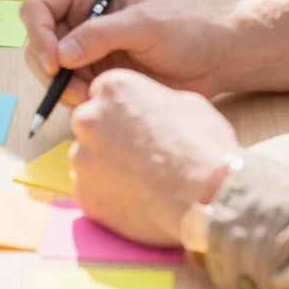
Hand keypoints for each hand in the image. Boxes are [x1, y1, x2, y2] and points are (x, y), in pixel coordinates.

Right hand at [22, 0, 223, 107]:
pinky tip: (102, 100)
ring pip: (49, 72)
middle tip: (76, 90)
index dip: (38, 34)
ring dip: (63, 89)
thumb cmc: (186, 28)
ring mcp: (86, 50)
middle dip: (49, 69)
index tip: (55, 63)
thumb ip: (102, 34)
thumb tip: (61, 55)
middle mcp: (80, 19)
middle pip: (36, 43)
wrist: (215, 58)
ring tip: (94, 96)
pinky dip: (77, 100)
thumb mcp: (145, 24)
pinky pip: (69, 91)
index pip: (38, 8)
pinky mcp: (96, 76)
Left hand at [70, 69, 239, 243]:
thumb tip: (153, 108)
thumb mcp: (188, 104)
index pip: (103, 94)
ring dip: (107, 167)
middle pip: (89, 124)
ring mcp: (82, 158)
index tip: (138, 126)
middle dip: (108, 136)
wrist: (206, 197)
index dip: (122, 111)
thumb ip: (156, 100)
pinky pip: (91, 191)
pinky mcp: (84, 194)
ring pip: (88, 159)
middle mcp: (89, 118)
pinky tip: (136, 199)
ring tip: (141, 180)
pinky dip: (108, 196)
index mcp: (114, 88)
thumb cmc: (203, 146)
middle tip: (138, 154)